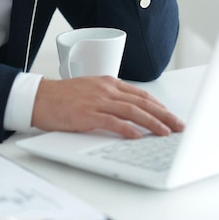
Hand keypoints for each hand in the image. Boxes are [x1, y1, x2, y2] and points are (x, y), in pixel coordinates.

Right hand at [31, 76, 184, 138]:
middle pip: (141, 102)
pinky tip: (138, 136)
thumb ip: (108, 98)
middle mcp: (105, 89)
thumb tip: (128, 113)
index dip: (158, 106)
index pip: (140, 94)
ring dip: (152, 122)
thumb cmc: (62, 96)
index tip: (171, 116)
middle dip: (163, 115)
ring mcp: (97, 101)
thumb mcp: (90, 90)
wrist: (39, 97)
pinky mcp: (87, 114)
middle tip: (179, 126)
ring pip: (131, 111)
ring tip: (166, 133)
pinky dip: (127, 129)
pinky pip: (112, 121)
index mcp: (107, 83)